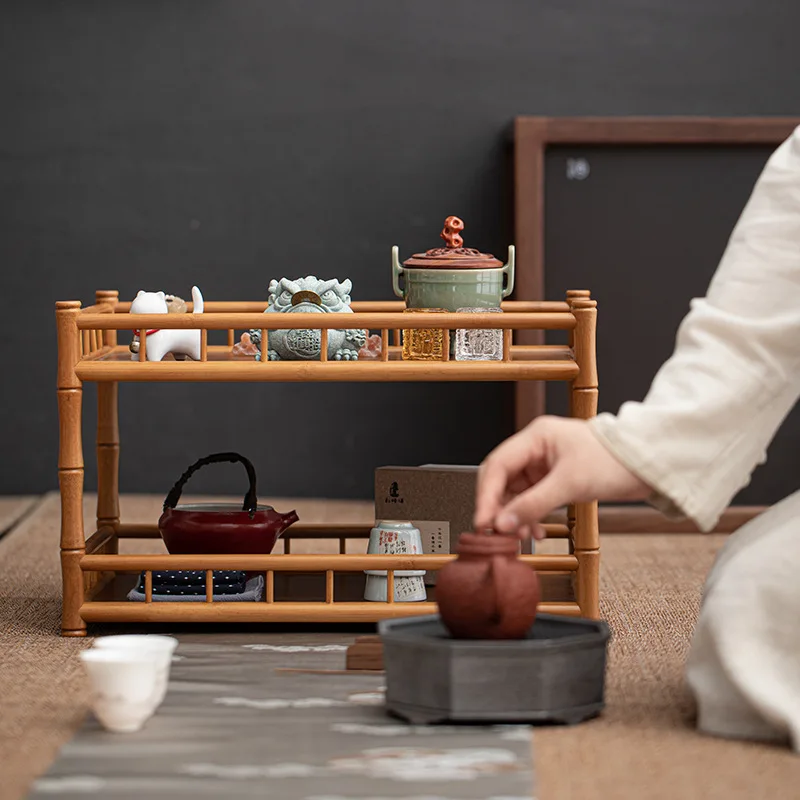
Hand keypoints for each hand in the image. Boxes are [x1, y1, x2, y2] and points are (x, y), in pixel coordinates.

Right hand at [474, 415, 651, 538]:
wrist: (648, 466)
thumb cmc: (615, 462)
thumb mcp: (570, 485)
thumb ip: (532, 505)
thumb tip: (502, 524)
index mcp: (536, 436)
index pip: (497, 465)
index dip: (487, 495)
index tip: (484, 522)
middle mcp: (535, 447)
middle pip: (501, 479)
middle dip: (498, 507)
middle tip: (496, 533)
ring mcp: (543, 463)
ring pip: (514, 492)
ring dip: (514, 516)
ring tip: (521, 536)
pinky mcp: (553, 479)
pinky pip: (530, 499)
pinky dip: (529, 516)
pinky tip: (535, 531)